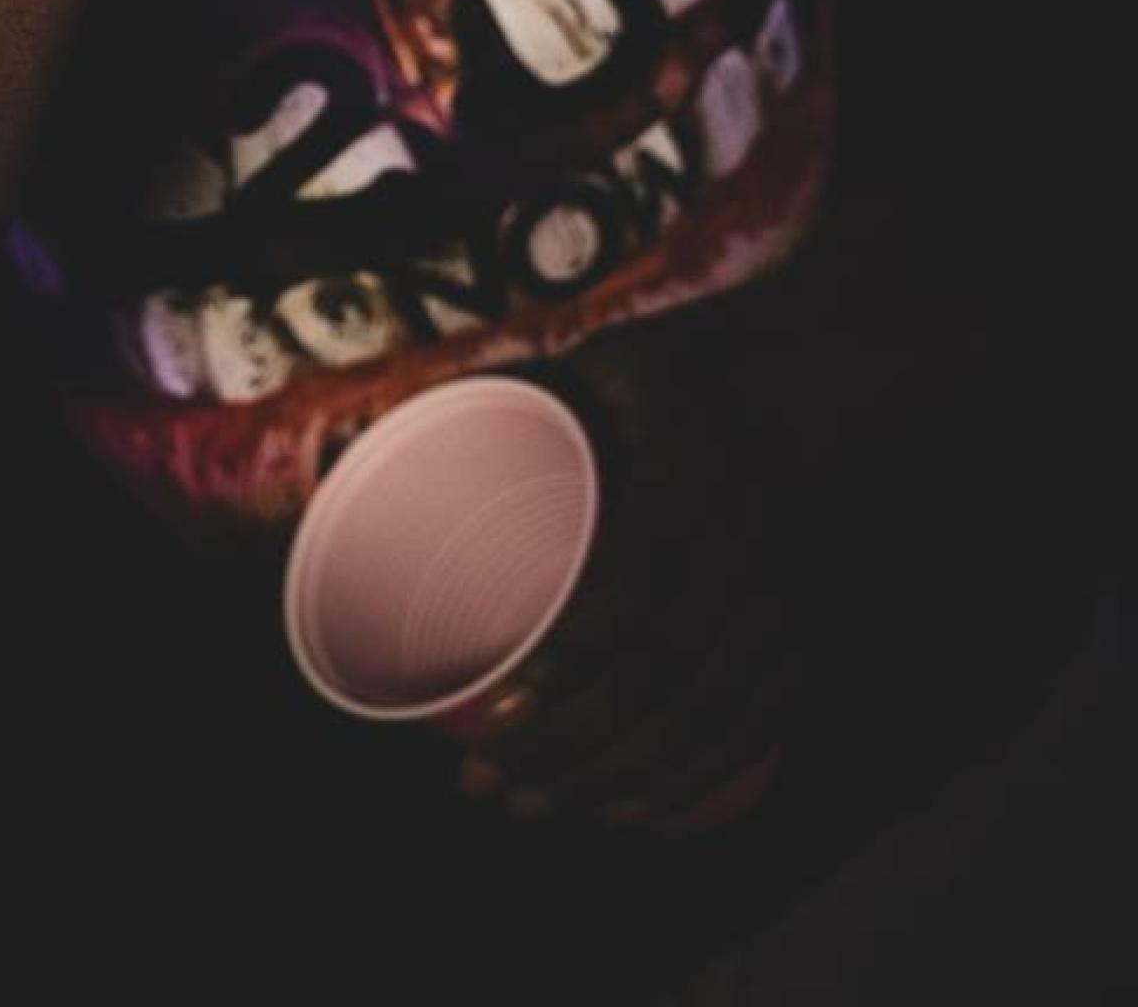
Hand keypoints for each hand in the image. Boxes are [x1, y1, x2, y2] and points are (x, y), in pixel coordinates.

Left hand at [442, 339, 802, 833]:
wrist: (798, 378)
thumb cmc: (663, 375)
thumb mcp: (594, 363)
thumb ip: (500, 396)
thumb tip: (374, 432)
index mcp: (686, 469)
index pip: (636, 587)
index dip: (568, 660)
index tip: (492, 701)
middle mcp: (743, 542)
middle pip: (660, 675)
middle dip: (570, 746)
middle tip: (483, 775)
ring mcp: (781, 595)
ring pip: (702, 715)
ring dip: (613, 776)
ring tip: (526, 799)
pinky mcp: (798, 631)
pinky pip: (754, 724)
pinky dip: (693, 776)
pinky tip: (631, 811)